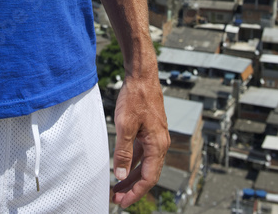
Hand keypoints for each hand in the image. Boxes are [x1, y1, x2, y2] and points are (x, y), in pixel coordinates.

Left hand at [110, 73, 169, 207]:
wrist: (142, 77)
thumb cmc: (135, 98)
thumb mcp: (125, 125)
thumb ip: (123, 151)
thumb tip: (121, 175)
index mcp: (158, 145)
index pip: (148, 178)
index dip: (135, 192)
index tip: (122, 202)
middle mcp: (161, 144)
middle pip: (148, 174)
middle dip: (132, 188)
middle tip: (117, 199)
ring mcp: (156, 138)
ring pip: (145, 165)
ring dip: (132, 178)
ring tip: (117, 188)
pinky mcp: (150, 132)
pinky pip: (143, 154)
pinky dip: (133, 163)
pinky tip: (123, 168)